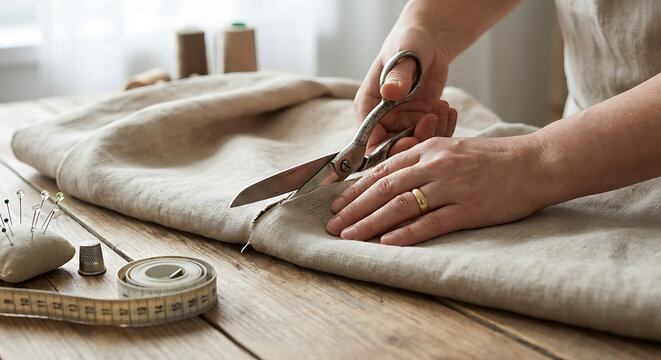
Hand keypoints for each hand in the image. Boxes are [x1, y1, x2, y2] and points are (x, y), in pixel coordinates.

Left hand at [326, 134, 548, 245]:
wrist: (536, 163)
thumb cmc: (494, 159)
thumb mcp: (453, 148)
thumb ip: (423, 159)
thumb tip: (392, 175)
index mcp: (430, 150)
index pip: (383, 171)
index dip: (356, 189)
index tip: (337, 205)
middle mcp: (435, 166)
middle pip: (384, 189)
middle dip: (354, 209)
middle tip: (333, 225)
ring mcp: (452, 187)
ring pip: (401, 206)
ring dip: (370, 223)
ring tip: (349, 237)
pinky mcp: (469, 209)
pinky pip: (432, 222)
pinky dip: (407, 233)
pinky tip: (387, 243)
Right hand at [356, 24, 454, 154]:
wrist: (428, 41)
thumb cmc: (408, 43)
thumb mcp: (402, 57)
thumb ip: (397, 76)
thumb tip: (390, 92)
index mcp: (368, 108)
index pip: (369, 142)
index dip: (386, 150)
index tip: (409, 141)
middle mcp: (383, 120)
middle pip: (393, 151)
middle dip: (414, 142)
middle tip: (431, 121)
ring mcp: (403, 123)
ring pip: (416, 146)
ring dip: (433, 132)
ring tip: (442, 106)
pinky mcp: (422, 122)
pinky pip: (432, 136)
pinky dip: (444, 127)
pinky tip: (449, 109)